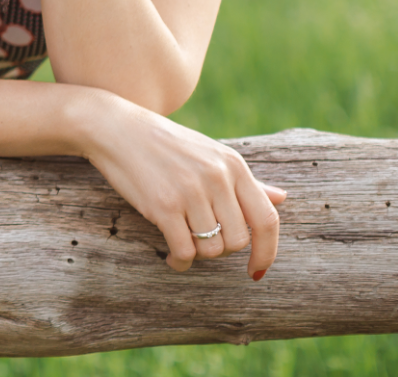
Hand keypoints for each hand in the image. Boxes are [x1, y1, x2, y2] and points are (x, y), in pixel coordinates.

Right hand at [76, 92, 284, 277]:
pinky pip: (184, 250)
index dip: (267, 252)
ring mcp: (191, 191)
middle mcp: (217, 177)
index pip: (266, 220)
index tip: (256, 270)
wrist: (115, 127)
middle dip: (220, 251)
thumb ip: (246, 181)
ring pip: (211, 249)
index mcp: (234, 165)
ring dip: (198, 255)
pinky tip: (171, 257)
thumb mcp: (210, 154)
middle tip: (201, 244)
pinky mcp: (163, 205)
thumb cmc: (164, 143)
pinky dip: (180, 261)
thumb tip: (282, 199)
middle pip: (237, 241)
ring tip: (182, 245)